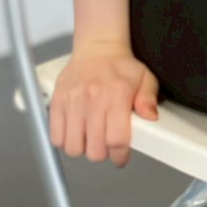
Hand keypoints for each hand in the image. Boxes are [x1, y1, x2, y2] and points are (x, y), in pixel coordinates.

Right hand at [49, 41, 159, 167]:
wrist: (97, 49)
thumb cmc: (119, 66)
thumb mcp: (145, 78)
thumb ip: (149, 99)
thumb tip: (150, 117)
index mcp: (116, 94)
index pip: (116, 139)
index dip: (119, 156)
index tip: (120, 157)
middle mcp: (93, 98)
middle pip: (94, 149)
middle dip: (103, 153)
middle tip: (106, 145)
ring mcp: (73, 101)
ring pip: (74, 147)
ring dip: (83, 148)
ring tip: (90, 139)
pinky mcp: (57, 102)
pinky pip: (56, 136)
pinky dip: (65, 141)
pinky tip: (75, 133)